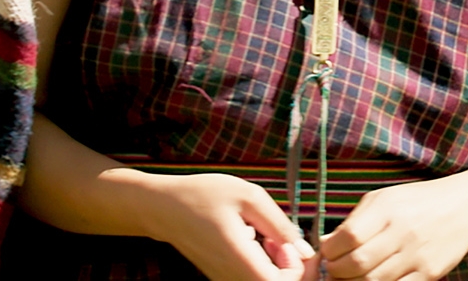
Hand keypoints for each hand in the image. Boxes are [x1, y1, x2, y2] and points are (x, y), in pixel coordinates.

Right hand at [139, 173, 315, 280]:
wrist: (162, 207)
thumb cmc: (201, 196)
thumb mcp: (249, 197)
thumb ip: (280, 224)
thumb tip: (304, 250)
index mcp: (239, 260)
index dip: (296, 268)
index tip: (287, 242)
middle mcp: (231, 277)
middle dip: (290, 265)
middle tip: (280, 237)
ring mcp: (225, 279)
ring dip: (277, 263)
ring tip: (265, 234)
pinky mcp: (223, 276)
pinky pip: (252, 277)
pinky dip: (263, 262)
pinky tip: (254, 238)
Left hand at [320, 172, 467, 280]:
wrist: (466, 207)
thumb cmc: (419, 202)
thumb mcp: (384, 199)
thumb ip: (354, 221)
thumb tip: (324, 245)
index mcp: (387, 209)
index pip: (347, 237)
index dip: (329, 251)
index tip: (328, 253)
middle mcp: (402, 231)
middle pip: (357, 264)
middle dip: (337, 272)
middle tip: (336, 270)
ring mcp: (417, 255)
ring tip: (353, 277)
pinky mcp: (430, 273)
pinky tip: (376, 280)